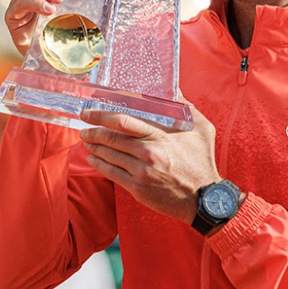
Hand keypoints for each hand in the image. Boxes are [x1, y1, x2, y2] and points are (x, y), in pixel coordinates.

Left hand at [79, 101, 220, 224]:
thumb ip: (186, 108)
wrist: (204, 199)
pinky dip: (99, 165)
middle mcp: (148, 154)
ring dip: (94, 147)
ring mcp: (141, 173)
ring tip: (86, 141)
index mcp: (160, 137)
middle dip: (93, 131)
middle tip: (83, 126)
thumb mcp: (202, 130)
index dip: (102, 115)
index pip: (124, 122)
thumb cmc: (202, 162)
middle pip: (111, 139)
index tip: (89, 111)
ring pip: (109, 156)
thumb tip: (175, 89)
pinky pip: (112, 174)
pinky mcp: (138, 188)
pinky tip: (93, 159)